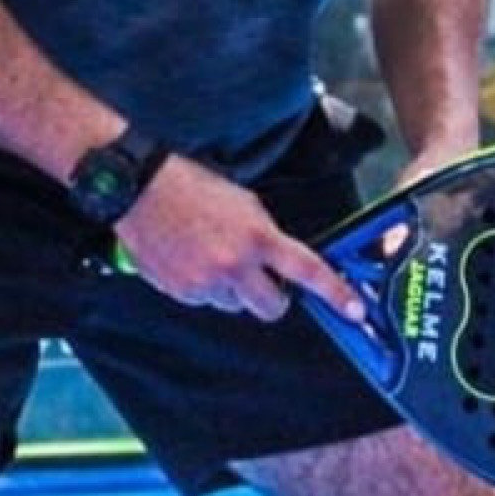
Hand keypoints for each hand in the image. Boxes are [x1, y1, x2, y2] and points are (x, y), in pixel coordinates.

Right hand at [119, 154, 365, 325]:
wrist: (140, 187)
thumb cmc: (192, 184)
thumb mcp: (244, 202)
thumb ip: (265, 236)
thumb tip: (280, 263)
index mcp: (258, 237)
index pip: (307, 271)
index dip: (335, 293)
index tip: (354, 310)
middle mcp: (235, 266)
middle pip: (272, 308)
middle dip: (272, 297)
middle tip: (263, 279)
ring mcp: (206, 283)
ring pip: (235, 306)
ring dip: (233, 290)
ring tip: (212, 256)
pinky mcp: (180, 292)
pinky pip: (204, 301)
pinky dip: (203, 288)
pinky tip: (190, 260)